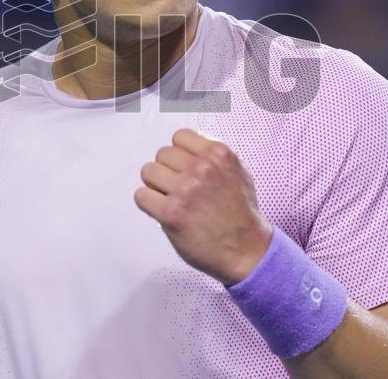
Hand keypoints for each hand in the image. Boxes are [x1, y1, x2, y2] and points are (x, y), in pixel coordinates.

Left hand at [134, 128, 272, 285]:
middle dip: (168, 170)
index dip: (179, 154)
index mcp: (218, 154)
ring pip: (148, 171)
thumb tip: (189, 146)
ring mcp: (185, 190)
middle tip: (178, 187)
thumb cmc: (241, 214)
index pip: (180, 137)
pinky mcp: (171, 213)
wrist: (246, 250)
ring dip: (155, 185)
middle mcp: (202, 169)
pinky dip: (148, 203)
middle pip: (162, 154)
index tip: (183, 167)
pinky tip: (162, 210)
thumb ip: (214, 156)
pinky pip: (141, 196)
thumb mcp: (238, 172)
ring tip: (170, 198)